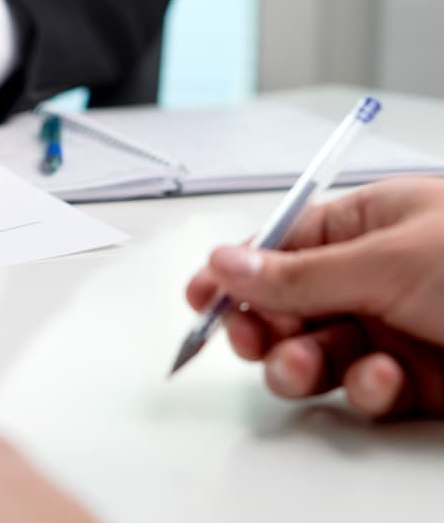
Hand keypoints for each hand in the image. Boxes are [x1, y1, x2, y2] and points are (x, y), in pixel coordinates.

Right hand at [186, 177, 443, 417]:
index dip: (235, 273)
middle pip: (287, 308)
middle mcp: (374, 278)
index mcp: (367, 226)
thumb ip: (303, 274)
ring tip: (304, 364)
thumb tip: (226, 265)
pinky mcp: (418, 381)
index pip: (280, 246)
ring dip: (301, 364)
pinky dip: (364, 392)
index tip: (200, 299)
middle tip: (251, 339)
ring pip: (316, 355)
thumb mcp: (391, 260)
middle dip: (263, 328)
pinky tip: (382, 380)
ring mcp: (395, 330)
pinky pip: (363, 391)